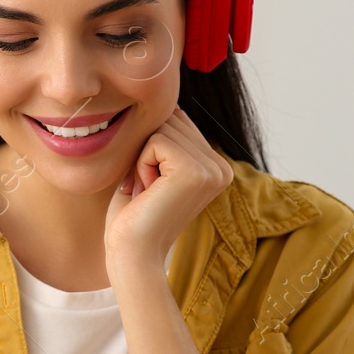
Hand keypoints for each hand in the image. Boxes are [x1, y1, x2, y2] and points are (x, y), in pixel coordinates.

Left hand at [105, 103, 234, 273]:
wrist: (131, 252)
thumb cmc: (134, 214)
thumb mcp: (154, 168)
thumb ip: (166, 138)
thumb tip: (165, 100)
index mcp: (216, 165)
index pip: (177, 121)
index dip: (150, 146)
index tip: (150, 184)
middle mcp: (222, 167)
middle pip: (170, 121)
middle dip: (145, 152)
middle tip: (146, 190)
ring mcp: (212, 170)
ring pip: (161, 129)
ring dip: (141, 160)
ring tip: (148, 192)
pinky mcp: (194, 172)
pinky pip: (154, 141)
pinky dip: (140, 165)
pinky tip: (147, 192)